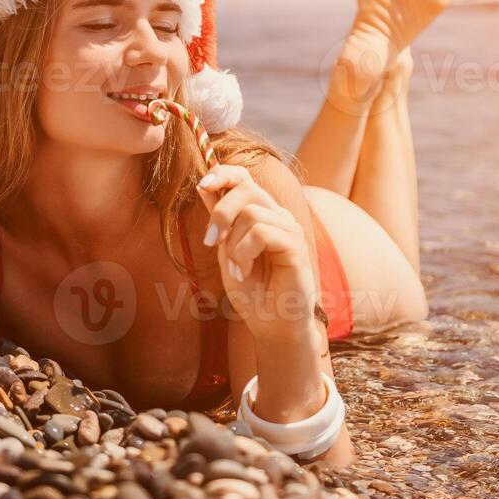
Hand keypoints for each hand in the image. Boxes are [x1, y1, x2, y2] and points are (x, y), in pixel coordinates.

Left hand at [196, 164, 318, 342]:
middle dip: (220, 213)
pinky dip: (245, 253)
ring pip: (251, 214)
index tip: (202, 185)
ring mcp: (289, 229)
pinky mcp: (296, 246)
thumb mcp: (226, 250)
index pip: (244, 177)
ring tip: (236, 268)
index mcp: (262, 213)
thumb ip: (219, 220)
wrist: (271, 324)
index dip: (223, 174)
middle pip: (246, 188)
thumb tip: (204, 185)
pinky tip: (245, 272)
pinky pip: (262, 233)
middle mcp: (278, 215)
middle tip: (210, 241)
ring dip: (233, 244)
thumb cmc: (251, 290)